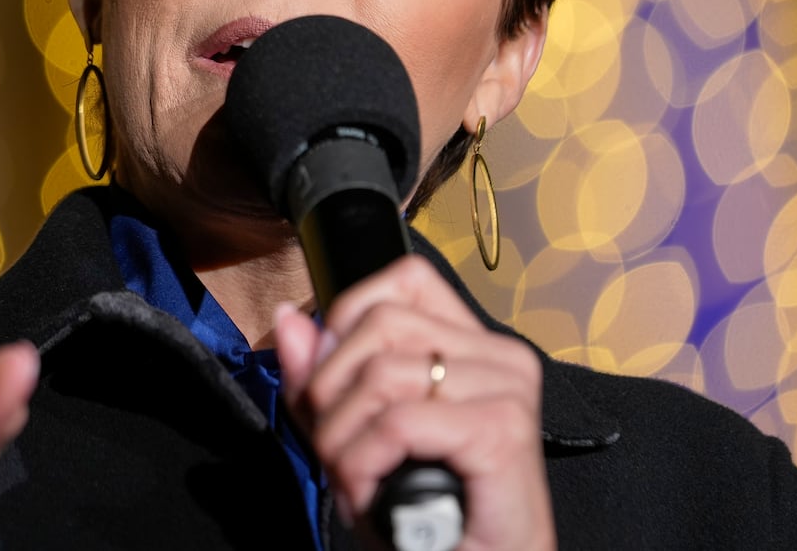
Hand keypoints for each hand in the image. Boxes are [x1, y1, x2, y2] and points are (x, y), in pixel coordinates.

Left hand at [276, 255, 553, 550]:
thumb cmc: (426, 516)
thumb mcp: (355, 437)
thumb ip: (318, 378)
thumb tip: (289, 316)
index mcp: (473, 346)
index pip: (405, 280)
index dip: (348, 316)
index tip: (333, 378)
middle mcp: (501, 356)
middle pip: (379, 322)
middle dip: (330, 390)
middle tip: (338, 448)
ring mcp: (507, 390)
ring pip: (380, 374)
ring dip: (342, 439)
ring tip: (354, 478)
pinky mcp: (503, 430)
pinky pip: (398, 422)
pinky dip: (364, 464)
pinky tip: (370, 493)